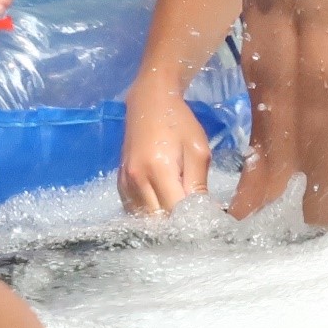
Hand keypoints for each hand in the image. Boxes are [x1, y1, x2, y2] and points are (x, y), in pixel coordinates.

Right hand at [118, 83, 213, 215]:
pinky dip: (147, 214)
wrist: (150, 102)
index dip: (192, 222)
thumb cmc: (179, 122)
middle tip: (194, 224)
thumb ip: (199, 184)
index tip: (206, 223)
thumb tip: (206, 213)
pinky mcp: (120, 181)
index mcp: (158, 170)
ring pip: (142, 219)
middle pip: (156, 221)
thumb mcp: (198, 151)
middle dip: (176, 226)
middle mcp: (137, 179)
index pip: (175, 212)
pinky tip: (161, 210)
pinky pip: (132, 208)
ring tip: (179, 218)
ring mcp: (125, 181)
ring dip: (161, 222)